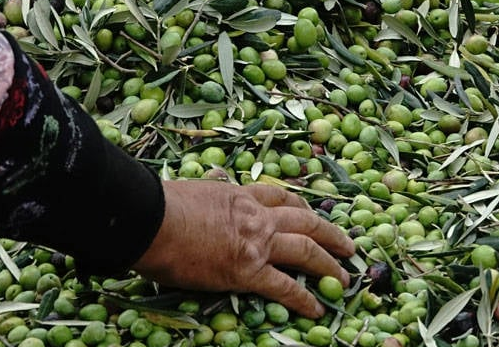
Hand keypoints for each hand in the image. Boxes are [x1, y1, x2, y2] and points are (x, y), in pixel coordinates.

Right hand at [133, 181, 354, 317]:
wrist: (150, 219)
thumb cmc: (159, 205)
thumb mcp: (194, 190)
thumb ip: (209, 193)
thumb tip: (206, 191)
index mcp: (240, 195)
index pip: (280, 197)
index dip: (301, 206)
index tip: (312, 212)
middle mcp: (256, 216)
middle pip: (305, 221)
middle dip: (330, 233)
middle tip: (348, 245)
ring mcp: (256, 243)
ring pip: (306, 250)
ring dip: (329, 264)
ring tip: (345, 277)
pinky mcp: (247, 272)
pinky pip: (284, 287)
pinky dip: (304, 299)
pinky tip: (317, 309)